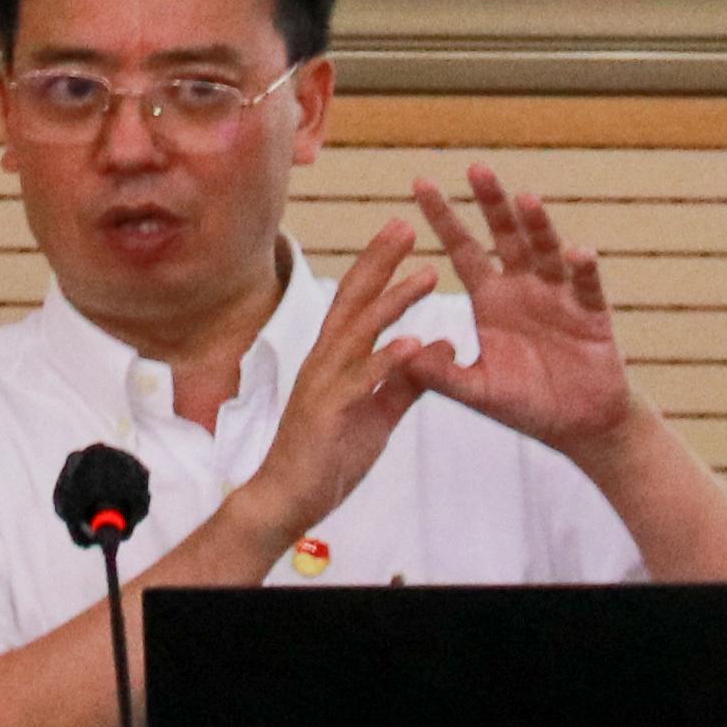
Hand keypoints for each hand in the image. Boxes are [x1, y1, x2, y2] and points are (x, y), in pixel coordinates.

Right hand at [236, 214, 454, 537]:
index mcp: (335, 358)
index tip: (403, 232)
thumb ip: (407, 380)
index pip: (356, 300)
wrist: (285, 502)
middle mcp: (324, 361)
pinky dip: (387, 360)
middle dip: (379, 261)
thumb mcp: (378, 413)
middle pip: (352, 300)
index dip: (378, 264)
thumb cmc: (327, 458)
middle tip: (406, 224)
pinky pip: (361, 382)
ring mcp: (323, 385)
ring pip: (358, 333)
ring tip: (426, 276)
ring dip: (392, 302)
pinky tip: (414, 343)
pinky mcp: (328, 414)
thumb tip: (442, 345)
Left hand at [402, 167, 640, 454]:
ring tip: (524, 200)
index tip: (420, 184)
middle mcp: (524, 287)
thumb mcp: (477, 391)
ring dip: (538, 225)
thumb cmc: (526, 405)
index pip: (463, 249)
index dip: (443, 218)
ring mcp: (559, 295)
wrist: (578, 426)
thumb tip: (400, 354)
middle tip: (476, 168)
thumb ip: (441, 375)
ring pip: (547, 250)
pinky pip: (586, 285)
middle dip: (491, 203)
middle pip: (505, 235)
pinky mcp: (592, 313)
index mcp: (491, 299)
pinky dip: (583, 268)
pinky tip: (576, 253)